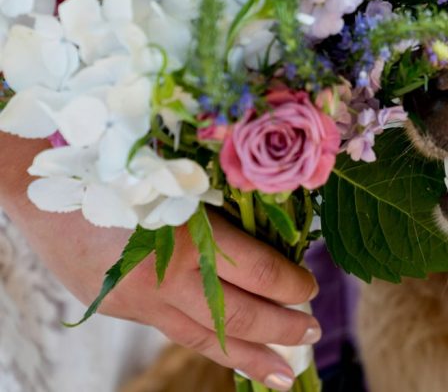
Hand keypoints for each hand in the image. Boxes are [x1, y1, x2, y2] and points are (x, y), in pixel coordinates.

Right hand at [0, 135, 318, 391]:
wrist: (46, 183)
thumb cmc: (123, 165)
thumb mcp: (183, 181)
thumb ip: (225, 212)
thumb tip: (275, 237)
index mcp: (191, 236)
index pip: (260, 274)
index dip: (292, 285)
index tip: (312, 287)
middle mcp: (167, 277)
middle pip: (238, 316)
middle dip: (282, 328)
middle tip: (312, 334)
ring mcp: (141, 300)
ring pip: (205, 337)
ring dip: (249, 356)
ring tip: (283, 373)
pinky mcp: (120, 308)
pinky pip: (174, 330)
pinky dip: (207, 340)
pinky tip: (229, 349)